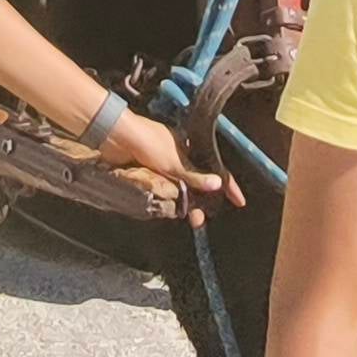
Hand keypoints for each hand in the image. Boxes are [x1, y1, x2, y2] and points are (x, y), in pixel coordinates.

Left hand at [101, 109, 241, 208]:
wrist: (117, 137)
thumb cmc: (149, 143)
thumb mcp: (174, 163)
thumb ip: (195, 177)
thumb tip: (218, 185)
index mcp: (189, 147)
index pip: (213, 168)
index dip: (227, 185)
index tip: (239, 201)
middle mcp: (179, 156)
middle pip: (197, 181)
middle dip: (203, 200)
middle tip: (203, 218)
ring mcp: (164, 164)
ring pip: (182, 187)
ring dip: (187, 202)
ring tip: (191, 219)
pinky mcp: (150, 171)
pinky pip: (166, 188)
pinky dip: (172, 198)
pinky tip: (174, 210)